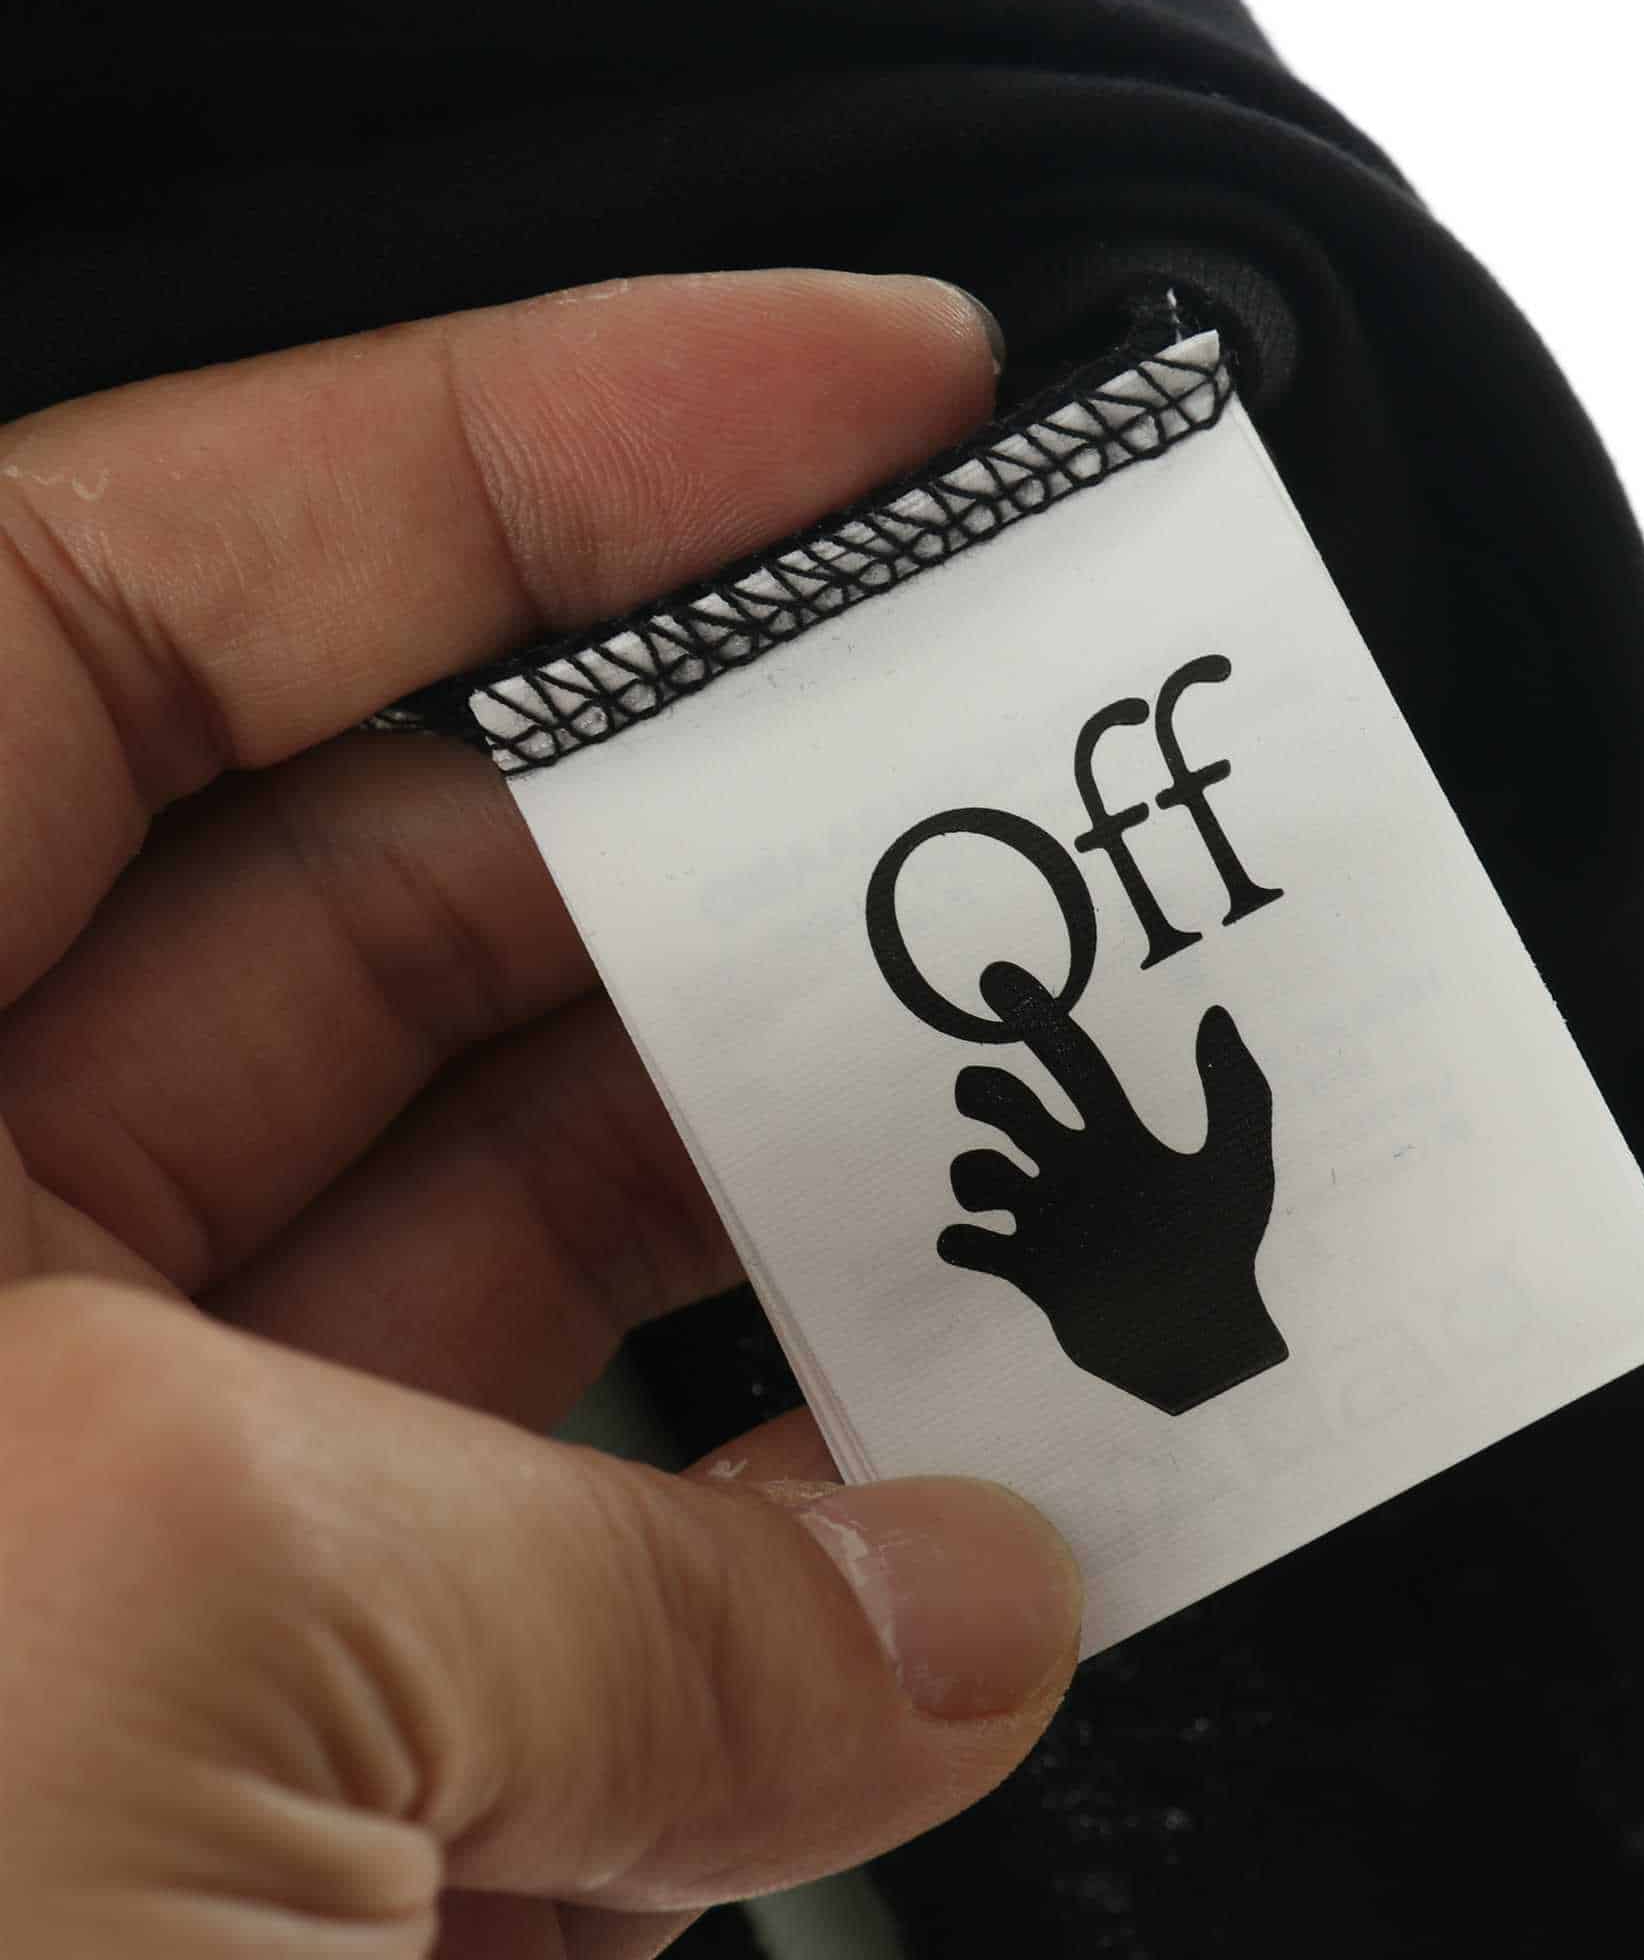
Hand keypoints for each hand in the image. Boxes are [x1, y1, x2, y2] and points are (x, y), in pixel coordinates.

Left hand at [0, 271, 1079, 1958]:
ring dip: (792, 1260)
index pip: (183, 578)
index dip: (568, 441)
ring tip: (1050, 1222)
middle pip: (408, 900)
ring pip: (506, 1256)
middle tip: (1038, 821)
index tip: (889, 388)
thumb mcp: (120, 1682)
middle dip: (749, 862)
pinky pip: (538, 1564)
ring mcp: (69, 1499)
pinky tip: (923, 1591)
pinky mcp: (195, 1750)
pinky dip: (741, 1581)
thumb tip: (963, 1621)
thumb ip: (611, 1631)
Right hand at [939, 962, 1288, 1414]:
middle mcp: (1076, 1170)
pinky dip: (959, 1240)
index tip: (998, 977)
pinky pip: (968, 1243)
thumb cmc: (1226, 1253)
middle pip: (1005, 1104)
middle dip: (984, 1091)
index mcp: (1119, 1138)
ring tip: (999, 1195)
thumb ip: (1234, 1092)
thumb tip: (1212, 1014)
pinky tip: (981, 1243)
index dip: (1038, 1016)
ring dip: (971, 1171)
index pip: (1071, 1060)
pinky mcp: (1031, 1271)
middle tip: (993, 1104)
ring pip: (975, 1170)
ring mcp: (1049, 1220)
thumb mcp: (1239, 1166)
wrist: (1201, 1343)